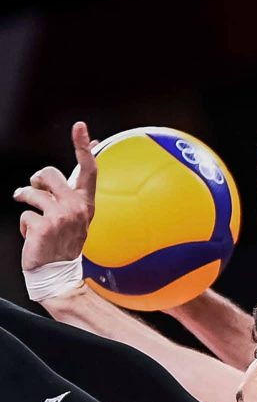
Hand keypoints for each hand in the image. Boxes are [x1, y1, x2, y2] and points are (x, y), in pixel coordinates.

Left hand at [15, 122, 96, 270]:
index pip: (88, 170)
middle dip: (36, 181)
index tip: (80, 127)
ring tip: (31, 216)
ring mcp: (62, 217)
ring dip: (26, 201)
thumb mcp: (73, 219)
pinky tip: (33, 237)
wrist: (59, 274)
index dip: (83, 147)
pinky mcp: (45, 225)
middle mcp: (78, 208)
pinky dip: (24, 226)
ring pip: (32, 191)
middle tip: (34, 193)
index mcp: (86, 204)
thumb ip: (69, 195)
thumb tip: (59, 175)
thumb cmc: (63, 244)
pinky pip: (24, 214)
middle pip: (49, 173)